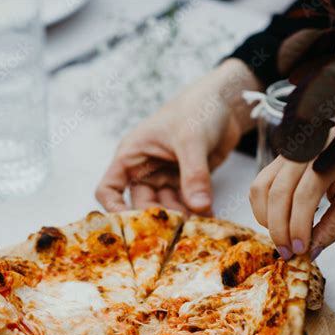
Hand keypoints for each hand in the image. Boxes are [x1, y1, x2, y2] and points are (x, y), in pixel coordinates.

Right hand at [96, 59, 260, 214]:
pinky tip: (208, 218)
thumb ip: (194, 175)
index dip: (114, 210)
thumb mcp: (191, 140)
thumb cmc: (197, 108)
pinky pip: (186, 204)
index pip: (109, 189)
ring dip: (180, 219)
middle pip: (141, 205)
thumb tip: (198, 207)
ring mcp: (165, 177)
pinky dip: (196, 213)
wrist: (226, 102)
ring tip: (196, 227)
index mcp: (132, 156)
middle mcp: (144, 170)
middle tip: (176, 232)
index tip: (130, 226)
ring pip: (165, 208)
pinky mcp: (186, 183)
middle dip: (157, 220)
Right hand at [250, 134, 334, 259]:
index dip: (298, 228)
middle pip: (278, 195)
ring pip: (261, 189)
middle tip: (287, 252)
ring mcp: (285, 156)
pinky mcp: (275, 161)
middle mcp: (302, 154)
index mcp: (327, 159)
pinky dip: (261, 208)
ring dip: (266, 219)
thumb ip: (333, 225)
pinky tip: (275, 221)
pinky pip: (258, 186)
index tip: (300, 249)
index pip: (303, 197)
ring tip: (281, 237)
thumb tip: (311, 253)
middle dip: (279, 230)